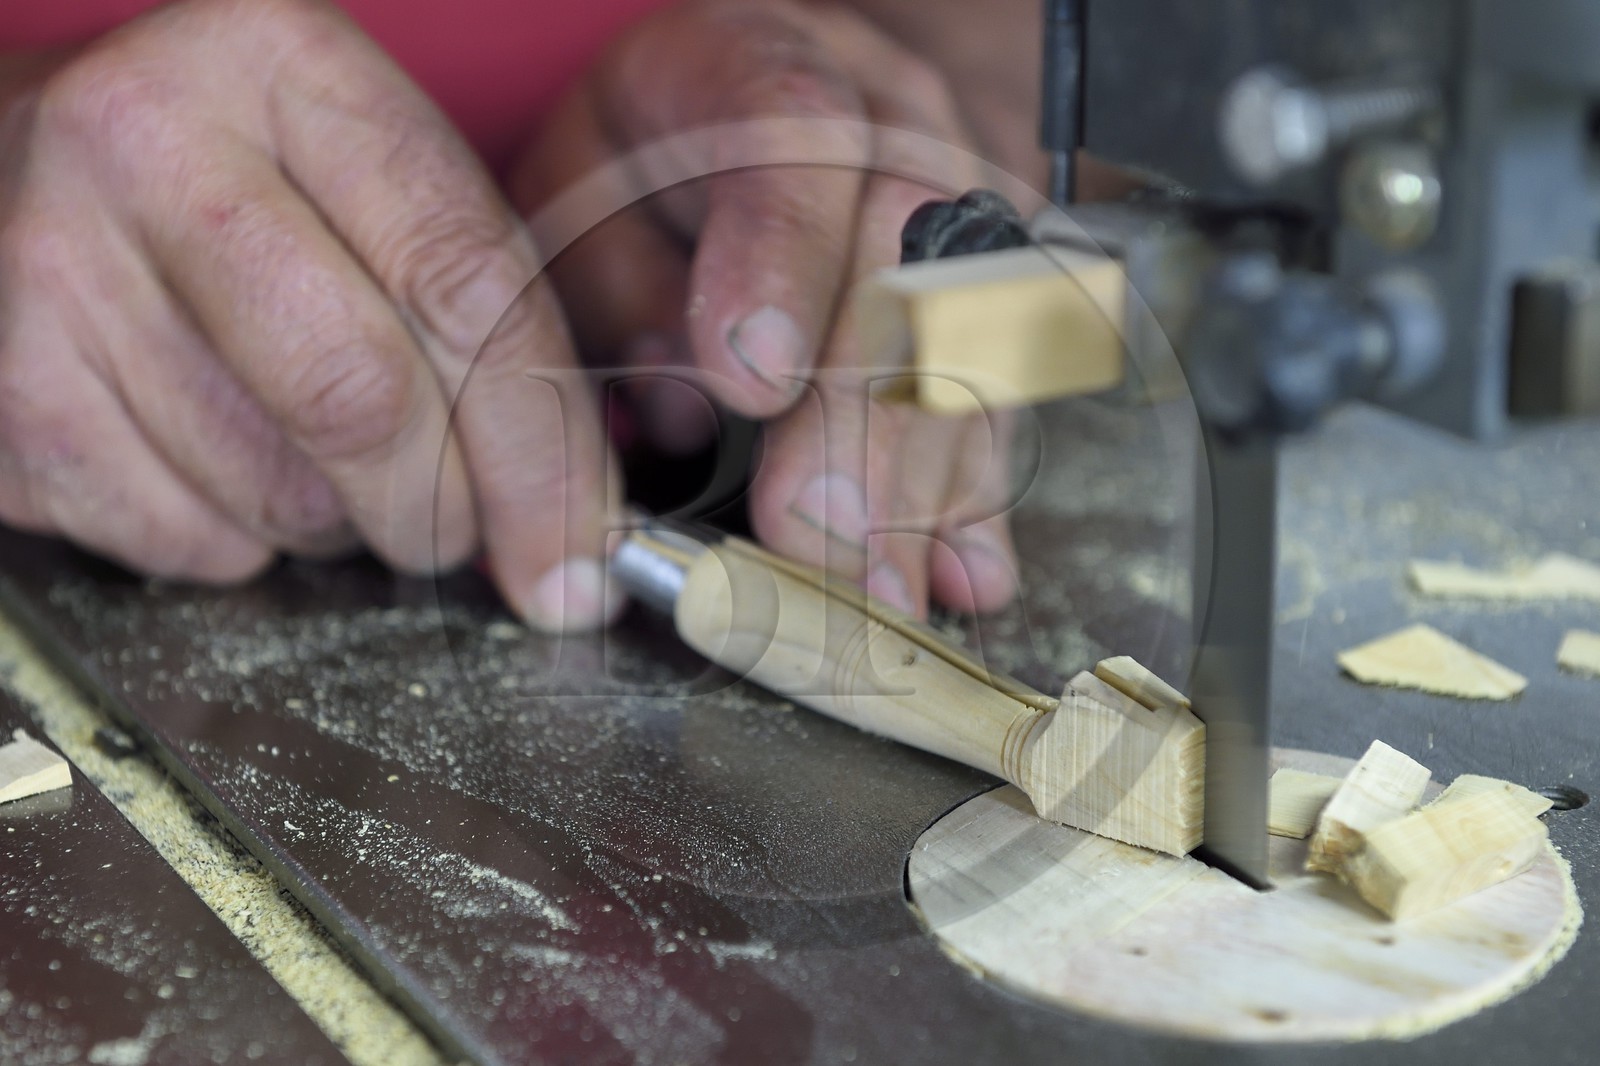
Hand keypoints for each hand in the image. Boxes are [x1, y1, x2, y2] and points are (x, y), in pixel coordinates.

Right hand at [0, 0, 618, 630]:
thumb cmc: (223, 189)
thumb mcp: (354, 180)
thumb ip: (470, 304)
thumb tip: (569, 514)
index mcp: (282, 62)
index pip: (465, 283)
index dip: (544, 447)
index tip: (579, 547)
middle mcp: (149, 139)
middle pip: (367, 400)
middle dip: (446, 510)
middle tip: (458, 530)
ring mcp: (48, 263)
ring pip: (282, 493)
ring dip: (338, 523)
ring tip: (307, 453)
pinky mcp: (3, 390)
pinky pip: (189, 540)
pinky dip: (238, 539)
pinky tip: (211, 460)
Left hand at [512, 0, 1029, 617]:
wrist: (759, 109)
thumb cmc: (649, 165)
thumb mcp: (580, 191)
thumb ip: (615, 283)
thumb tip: (689, 414)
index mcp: (758, 68)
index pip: (793, 132)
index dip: (781, 261)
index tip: (751, 381)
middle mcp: (892, 124)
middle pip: (908, 265)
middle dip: (866, 426)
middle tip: (822, 547)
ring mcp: (964, 204)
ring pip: (977, 341)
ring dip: (932, 484)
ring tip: (887, 597)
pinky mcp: (997, 284)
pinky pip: (1009, 393)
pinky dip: (983, 491)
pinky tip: (967, 569)